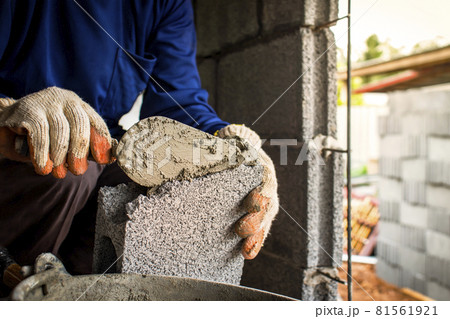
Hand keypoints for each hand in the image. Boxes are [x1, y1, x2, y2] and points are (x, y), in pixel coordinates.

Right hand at [0, 87, 113, 177]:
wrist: (3, 124)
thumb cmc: (40, 136)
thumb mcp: (65, 141)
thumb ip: (85, 147)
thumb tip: (110, 158)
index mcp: (78, 105)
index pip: (96, 122)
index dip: (101, 142)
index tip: (102, 161)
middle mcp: (64, 99)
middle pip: (80, 125)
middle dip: (80, 152)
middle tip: (78, 171)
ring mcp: (46, 102)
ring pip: (61, 131)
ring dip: (60, 156)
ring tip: (58, 173)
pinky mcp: (28, 110)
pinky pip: (40, 134)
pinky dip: (43, 154)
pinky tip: (43, 167)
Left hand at [218, 124, 278, 258]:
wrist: (237, 151)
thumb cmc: (228, 149)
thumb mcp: (226, 144)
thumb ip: (220, 145)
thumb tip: (206, 142)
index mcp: (260, 166)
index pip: (265, 179)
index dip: (260, 192)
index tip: (251, 204)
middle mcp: (266, 186)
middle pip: (267, 204)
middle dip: (256, 219)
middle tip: (242, 230)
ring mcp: (264, 202)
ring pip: (265, 220)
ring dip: (257, 236)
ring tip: (247, 250)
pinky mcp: (258, 215)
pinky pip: (259, 229)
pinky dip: (254, 242)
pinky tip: (246, 254)